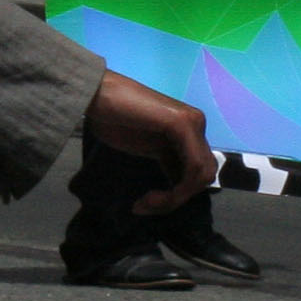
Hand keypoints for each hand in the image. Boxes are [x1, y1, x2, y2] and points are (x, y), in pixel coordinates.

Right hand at [86, 70, 217, 213]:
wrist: (95, 95)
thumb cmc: (112, 118)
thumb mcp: (146, 146)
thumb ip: (167, 160)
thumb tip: (176, 189)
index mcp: (189, 132)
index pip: (199, 171)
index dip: (178, 195)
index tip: (146, 205)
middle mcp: (196, 126)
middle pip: (204, 175)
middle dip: (177, 199)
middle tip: (146, 206)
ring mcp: (193, 124)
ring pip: (201, 175)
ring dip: (174, 199)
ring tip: (146, 203)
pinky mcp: (182, 125)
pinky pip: (193, 168)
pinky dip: (175, 190)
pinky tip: (149, 197)